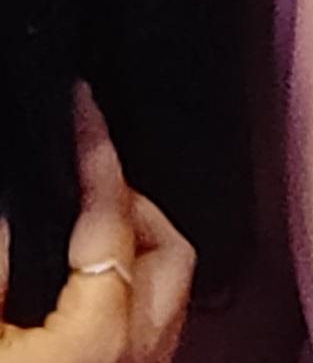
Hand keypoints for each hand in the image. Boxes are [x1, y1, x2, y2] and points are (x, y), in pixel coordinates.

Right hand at [0, 83, 195, 361]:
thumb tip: (15, 212)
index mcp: (101, 334)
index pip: (110, 214)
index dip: (94, 150)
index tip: (82, 101)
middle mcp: (141, 352)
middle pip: (170, 249)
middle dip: (134, 205)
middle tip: (83, 184)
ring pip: (169, 289)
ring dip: (135, 248)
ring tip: (81, 230)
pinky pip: (152, 325)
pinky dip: (130, 288)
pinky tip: (85, 283)